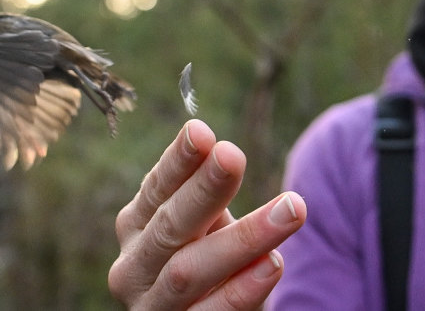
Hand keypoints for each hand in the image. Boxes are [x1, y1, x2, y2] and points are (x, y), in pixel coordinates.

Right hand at [108, 119, 306, 309]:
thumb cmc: (198, 255)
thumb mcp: (197, 223)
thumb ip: (203, 195)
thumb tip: (221, 152)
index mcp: (135, 224)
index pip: (156, 188)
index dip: (178, 161)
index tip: (201, 131)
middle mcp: (133, 265)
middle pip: (170, 224)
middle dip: (204, 189)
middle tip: (233, 156)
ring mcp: (150, 307)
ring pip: (190, 270)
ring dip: (243, 238)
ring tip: (291, 208)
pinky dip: (243, 289)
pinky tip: (273, 262)